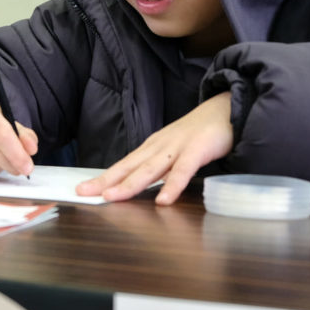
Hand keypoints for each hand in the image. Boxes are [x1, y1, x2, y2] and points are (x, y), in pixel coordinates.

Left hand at [76, 92, 233, 204]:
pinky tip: (163, 200)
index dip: (103, 177)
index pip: (123, 165)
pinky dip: (172, 185)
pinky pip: (183, 170)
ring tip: (111, 197)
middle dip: (105, 180)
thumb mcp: (173, 151)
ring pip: (149, 169)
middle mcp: (159, 146)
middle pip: (128, 166)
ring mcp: (177, 147)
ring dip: (129, 184)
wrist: (227, 109)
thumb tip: (141, 187)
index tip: (82, 189)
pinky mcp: (198, 150)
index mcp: (152, 147)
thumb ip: (160, 169)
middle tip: (84, 192)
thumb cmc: (199, 134)